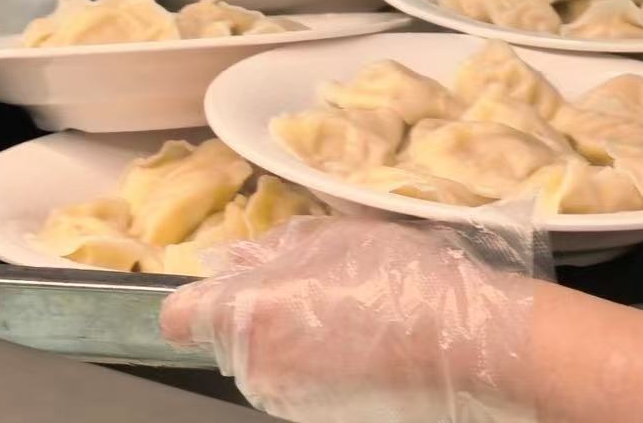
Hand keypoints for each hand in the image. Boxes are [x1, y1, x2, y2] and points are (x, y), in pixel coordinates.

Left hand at [160, 216, 543, 422]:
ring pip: (263, 362)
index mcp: (249, 312)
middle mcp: (254, 365)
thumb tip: (238, 257)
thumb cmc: (399, 280)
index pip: (180, 315)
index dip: (198, 297)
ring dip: (287, 340)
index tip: (229, 285)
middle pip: (226, 337)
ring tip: (344, 316)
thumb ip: (274, 247)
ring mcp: (284, 399)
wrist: (462, 342)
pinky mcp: (314, 416)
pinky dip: (313, 365)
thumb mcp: (336, 237)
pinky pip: (295, 383)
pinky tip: (358, 345)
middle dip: (256, 313)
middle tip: (314, 288)